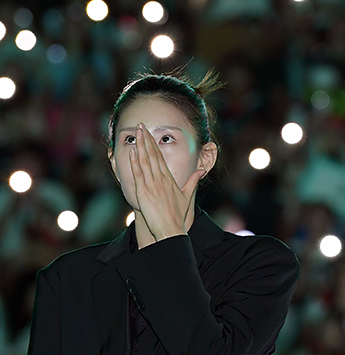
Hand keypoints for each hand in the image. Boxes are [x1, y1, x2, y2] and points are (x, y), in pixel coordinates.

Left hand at [129, 123, 204, 240]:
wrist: (170, 229)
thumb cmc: (177, 215)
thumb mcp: (187, 196)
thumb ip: (193, 181)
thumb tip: (201, 171)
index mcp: (170, 179)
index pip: (160, 157)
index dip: (154, 144)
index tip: (149, 134)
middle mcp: (161, 179)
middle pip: (152, 155)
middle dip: (146, 139)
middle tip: (141, 126)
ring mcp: (152, 185)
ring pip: (145, 161)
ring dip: (140, 146)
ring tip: (136, 133)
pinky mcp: (144, 192)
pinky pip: (138, 174)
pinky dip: (135, 162)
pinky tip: (132, 151)